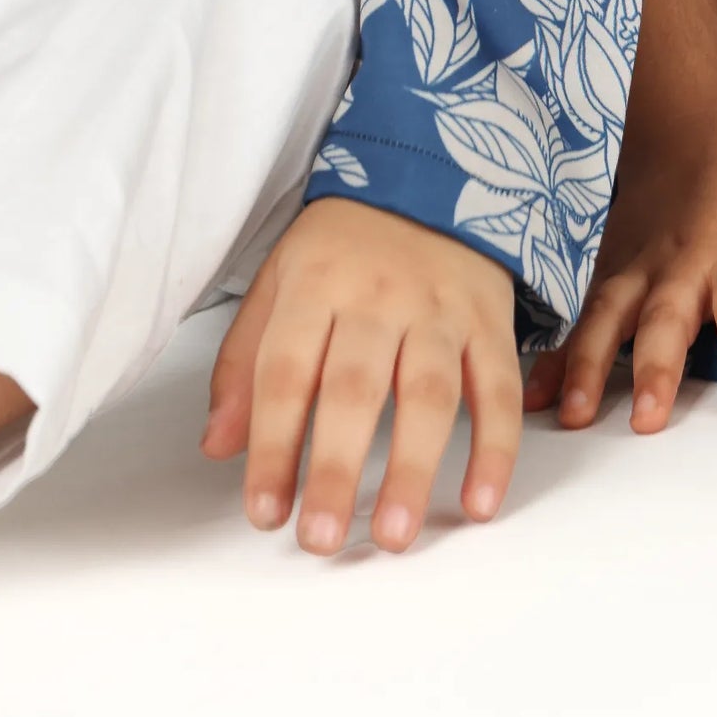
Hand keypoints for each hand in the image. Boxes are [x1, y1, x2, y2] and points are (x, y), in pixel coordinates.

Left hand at [201, 197, 519, 554]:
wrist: (429, 176)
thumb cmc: (341, 248)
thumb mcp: (279, 280)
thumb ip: (245, 361)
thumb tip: (217, 447)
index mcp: (316, 283)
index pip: (286, 371)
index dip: (273, 446)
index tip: (266, 514)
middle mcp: (379, 295)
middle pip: (356, 387)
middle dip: (337, 468)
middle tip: (322, 539)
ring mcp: (440, 308)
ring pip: (429, 392)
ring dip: (413, 468)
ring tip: (394, 537)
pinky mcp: (490, 320)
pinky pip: (498, 388)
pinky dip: (496, 447)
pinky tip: (480, 504)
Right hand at [525, 121, 716, 433]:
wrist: (684, 133)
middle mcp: (678, 268)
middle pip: (665, 320)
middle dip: (654, 368)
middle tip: (647, 417)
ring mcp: (633, 272)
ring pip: (606, 320)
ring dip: (589, 365)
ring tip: (573, 414)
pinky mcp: (605, 276)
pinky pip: (576, 318)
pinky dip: (553, 356)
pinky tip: (535, 394)